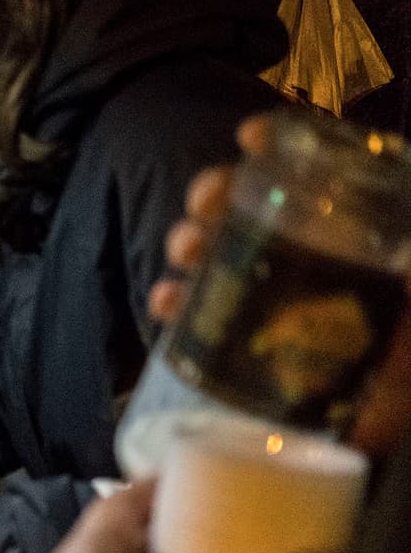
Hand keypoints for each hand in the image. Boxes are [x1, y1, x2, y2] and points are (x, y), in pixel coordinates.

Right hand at [143, 113, 410, 456]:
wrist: (390, 415)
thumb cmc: (405, 364)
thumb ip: (406, 299)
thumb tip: (397, 289)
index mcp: (337, 236)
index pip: (302, 174)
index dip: (273, 143)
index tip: (250, 137)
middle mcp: (291, 254)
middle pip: (241, 204)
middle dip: (212, 192)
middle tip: (207, 205)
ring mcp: (256, 296)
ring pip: (209, 249)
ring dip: (186, 240)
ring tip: (186, 252)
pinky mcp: (230, 341)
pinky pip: (191, 313)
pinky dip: (172, 303)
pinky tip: (166, 303)